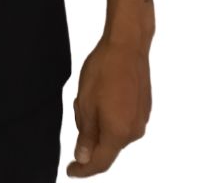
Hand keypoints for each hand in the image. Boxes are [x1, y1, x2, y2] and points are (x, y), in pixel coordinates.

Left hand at [65, 37, 151, 176]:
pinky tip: (104, 93)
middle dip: (89, 134)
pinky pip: (123, 120)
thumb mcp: (86, 103)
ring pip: (114, 132)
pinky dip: (110, 114)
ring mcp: (141, 119)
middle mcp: (134, 132)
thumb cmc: (104, 70)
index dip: (83, 170)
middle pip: (107, 146)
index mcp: (118, 133)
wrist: (127, 45)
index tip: (70, 170)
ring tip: (90, 95)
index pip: (99, 162)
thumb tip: (84, 158)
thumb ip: (86, 135)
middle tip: (79, 107)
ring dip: (99, 122)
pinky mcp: (144, 108)